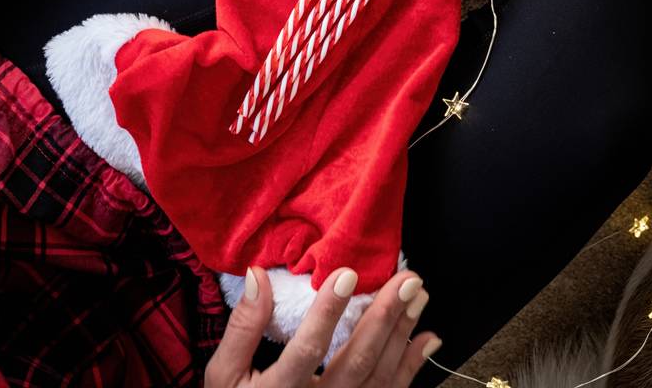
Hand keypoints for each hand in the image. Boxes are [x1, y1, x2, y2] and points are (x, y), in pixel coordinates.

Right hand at [206, 268, 438, 387]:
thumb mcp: (225, 374)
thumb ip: (242, 327)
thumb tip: (258, 274)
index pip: (308, 350)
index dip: (328, 313)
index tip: (348, 274)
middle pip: (356, 363)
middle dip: (384, 318)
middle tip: (406, 281)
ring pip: (379, 378)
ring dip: (402, 335)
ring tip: (418, 296)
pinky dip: (412, 367)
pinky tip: (427, 338)